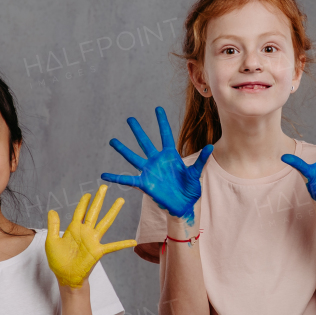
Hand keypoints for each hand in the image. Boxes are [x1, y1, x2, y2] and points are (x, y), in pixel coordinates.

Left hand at [46, 185, 136, 287]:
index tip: (88, 194)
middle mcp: (85, 232)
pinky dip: (123, 244)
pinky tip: (133, 242)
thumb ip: (53, 226)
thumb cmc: (58, 261)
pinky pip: (113, 246)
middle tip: (104, 187)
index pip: (80, 211)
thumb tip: (52, 210)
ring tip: (120, 200)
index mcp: (74, 229)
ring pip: (105, 222)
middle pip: (94, 212)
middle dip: (99, 199)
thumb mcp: (52, 241)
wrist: (66, 277)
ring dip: (112, 211)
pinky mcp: (98, 251)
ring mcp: (93, 240)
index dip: (84, 202)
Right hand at [101, 106, 213, 223]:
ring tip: (112, 140)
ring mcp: (149, 171)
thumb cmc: (190, 189)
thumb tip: (210, 146)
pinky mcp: (144, 183)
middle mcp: (157, 161)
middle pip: (146, 142)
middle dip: (138, 130)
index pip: (165, 134)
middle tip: (130, 118)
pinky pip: (128, 180)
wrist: (184, 205)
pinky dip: (116, 178)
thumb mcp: (196, 173)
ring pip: (134, 157)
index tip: (158, 108)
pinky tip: (105, 175)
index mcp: (171, 156)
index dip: (162, 122)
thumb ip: (201, 160)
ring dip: (123, 149)